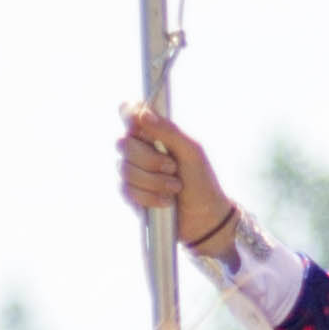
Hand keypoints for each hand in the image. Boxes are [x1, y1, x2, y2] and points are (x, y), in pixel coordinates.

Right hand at [119, 108, 236, 253]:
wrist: (205, 218)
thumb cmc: (201, 180)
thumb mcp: (191, 151)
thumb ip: (168, 131)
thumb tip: (143, 114)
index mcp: (154, 132)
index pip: (128, 112)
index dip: (128, 114)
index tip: (138, 123)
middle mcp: (139, 149)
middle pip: (123, 144)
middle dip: (150, 159)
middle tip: (173, 167)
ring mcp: (132, 171)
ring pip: (125, 169)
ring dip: (154, 181)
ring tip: (175, 188)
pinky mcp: (131, 194)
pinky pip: (127, 190)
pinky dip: (150, 197)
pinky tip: (166, 202)